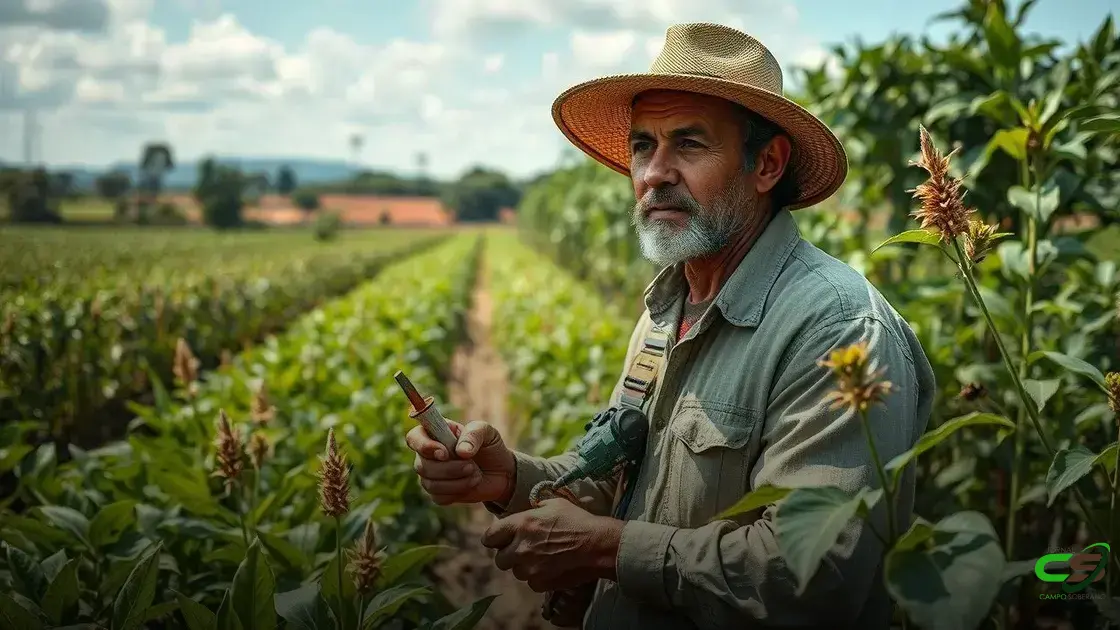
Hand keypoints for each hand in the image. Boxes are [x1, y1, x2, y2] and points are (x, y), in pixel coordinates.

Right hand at [405, 419, 515, 505]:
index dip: (423, 446)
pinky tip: (471, 484)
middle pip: (421, 465)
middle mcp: (428, 454)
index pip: (414, 437)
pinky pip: (439, 497)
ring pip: (429, 483)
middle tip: (472, 465)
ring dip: (456, 481)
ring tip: (476, 474)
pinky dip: (458, 492)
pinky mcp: (438, 493)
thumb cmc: (490, 447)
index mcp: (435, 433)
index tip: (444, 453)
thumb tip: (460, 451)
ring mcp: (431, 475)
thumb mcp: (487, 432)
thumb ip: (474, 434)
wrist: (501, 472)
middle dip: (449, 468)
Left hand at [481, 498, 623, 592]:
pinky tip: (551, 567)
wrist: (598, 545)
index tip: (501, 538)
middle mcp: (520, 548)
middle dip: (508, 554)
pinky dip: (538, 577)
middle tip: (522, 549)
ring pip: (516, 572)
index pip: (489, 537)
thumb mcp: (554, 505)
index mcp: (521, 525)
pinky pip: (531, 583)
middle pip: (499, 559)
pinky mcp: (541, 583)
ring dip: (524, 566)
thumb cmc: (578, 521)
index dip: (495, 538)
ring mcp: (530, 568)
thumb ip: (534, 509)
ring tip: (541, 558)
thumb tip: (527, 512)